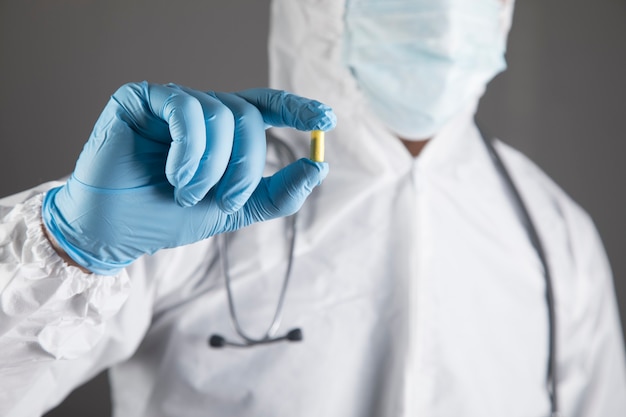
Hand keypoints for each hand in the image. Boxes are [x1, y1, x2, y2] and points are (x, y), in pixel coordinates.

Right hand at [42, 82, 335, 274]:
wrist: (117, 231)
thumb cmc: (170, 217)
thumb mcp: (235, 208)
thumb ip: (278, 192)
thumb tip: (320, 165)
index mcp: (225, 132)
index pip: (268, 106)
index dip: (298, 109)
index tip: (327, 121)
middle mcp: (203, 111)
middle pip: (249, 117)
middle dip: (244, 166)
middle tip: (223, 201)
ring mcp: (173, 102)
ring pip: (220, 114)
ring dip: (211, 167)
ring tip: (186, 195)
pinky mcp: (141, 98)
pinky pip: (185, 109)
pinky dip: (189, 149)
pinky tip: (175, 176)